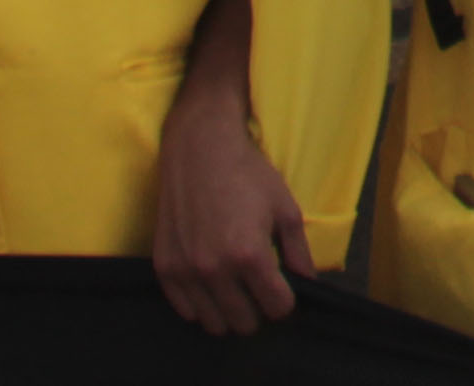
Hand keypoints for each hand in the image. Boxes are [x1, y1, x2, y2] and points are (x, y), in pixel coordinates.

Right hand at [150, 72, 314, 336]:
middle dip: (259, 310)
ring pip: (214, 324)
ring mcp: (186, 271)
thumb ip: (299, 251)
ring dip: (230, 313)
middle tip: (260, 289)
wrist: (199, 150)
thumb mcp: (285, 207)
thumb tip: (307, 283)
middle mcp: (215, 270)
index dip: (286, 301)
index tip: (284, 289)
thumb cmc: (247, 174)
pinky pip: (186, 311)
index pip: (277, 308)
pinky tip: (211, 286)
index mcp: (250, 255)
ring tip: (237, 290)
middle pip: (245, 322)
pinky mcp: (165, 268)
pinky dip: (202, 306)